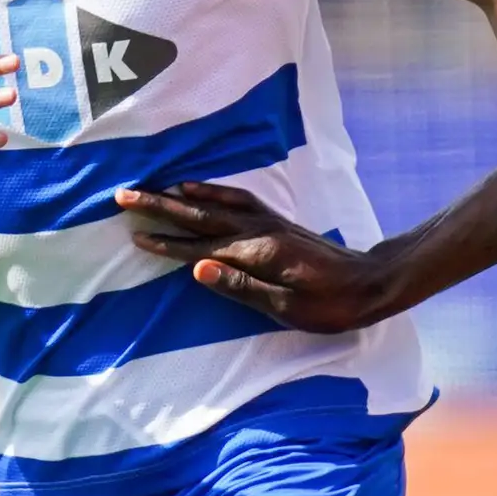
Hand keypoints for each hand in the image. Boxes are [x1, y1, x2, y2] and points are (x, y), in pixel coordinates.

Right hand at [118, 180, 397, 333]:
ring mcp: (270, 222)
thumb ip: (240, 286)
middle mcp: (260, 230)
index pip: (199, 246)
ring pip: (217, 201)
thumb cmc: (332, 305)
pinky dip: (214, 190)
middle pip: (200, 213)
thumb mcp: (286, 308)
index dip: (165, 242)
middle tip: (123, 194)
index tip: (134, 235)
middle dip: (160, 205)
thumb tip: (197, 270)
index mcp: (257, 252)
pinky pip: (238, 198)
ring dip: (183, 193)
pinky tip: (202, 188)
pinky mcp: (279, 222)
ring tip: (155, 187)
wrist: (373, 282)